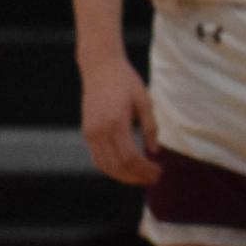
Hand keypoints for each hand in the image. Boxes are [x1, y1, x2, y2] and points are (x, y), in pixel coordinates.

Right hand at [78, 53, 162, 184]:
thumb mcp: (144, 101)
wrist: (100, 67)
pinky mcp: (86, 132)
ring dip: (124, 176)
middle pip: (118, 166)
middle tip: (153, 178)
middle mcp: (100, 131)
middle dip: (137, 176)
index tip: (158, 172)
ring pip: (105, 166)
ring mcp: (90, 133)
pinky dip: (111, 168)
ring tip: (141, 177)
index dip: (145, 170)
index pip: (131, 158)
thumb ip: (150, 127)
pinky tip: (125, 169)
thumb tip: (154, 152)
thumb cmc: (126, 81)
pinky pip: (97, 158)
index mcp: (117, 123)